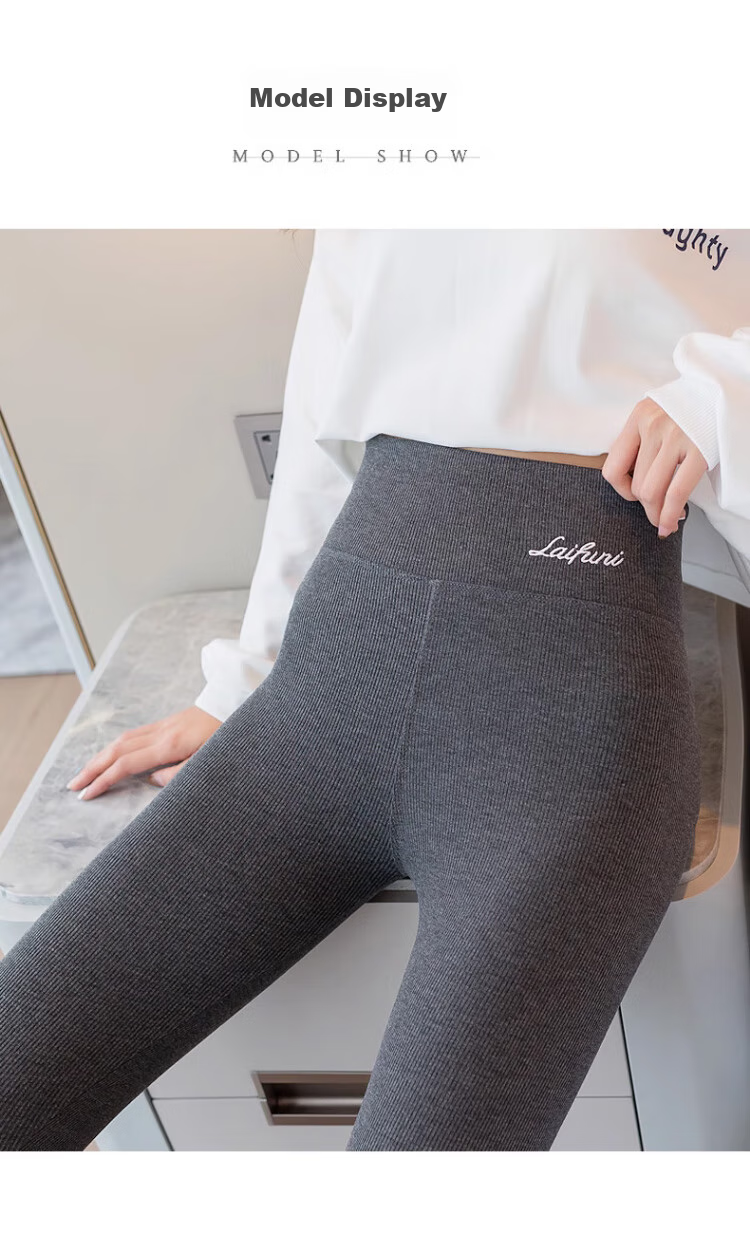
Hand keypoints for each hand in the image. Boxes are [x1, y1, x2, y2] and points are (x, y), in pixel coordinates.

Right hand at [66, 706, 221, 800]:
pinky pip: (134, 734)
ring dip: (100, 756)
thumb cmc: (228, 735)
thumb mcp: (209, 760)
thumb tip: (152, 780)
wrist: (238, 703)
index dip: (103, 780)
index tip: (86, 794)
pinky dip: (116, 746)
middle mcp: (161, 733)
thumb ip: (180, 773)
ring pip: (122, 740)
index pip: (126, 764)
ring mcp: (163, 725)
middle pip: (116, 750)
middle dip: (92, 768)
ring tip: (86, 772)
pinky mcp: (168, 723)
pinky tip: (112, 754)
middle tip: (73, 785)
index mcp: (170, 745)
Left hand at [602, 398, 707, 536]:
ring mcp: (675, 437)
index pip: (613, 467)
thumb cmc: (690, 410)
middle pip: (636, 485)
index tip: (634, 496)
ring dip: (658, 514)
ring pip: (652, 492)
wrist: (723, 392)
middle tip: (657, 513)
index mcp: (638, 418)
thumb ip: (642, 442)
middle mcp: (652, 426)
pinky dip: (671, 515)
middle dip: (646, 507)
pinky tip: (673, 522)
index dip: (622, 490)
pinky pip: (676, 492)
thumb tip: (632, 486)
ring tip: (667, 519)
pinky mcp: (699, 449)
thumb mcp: (658, 416)